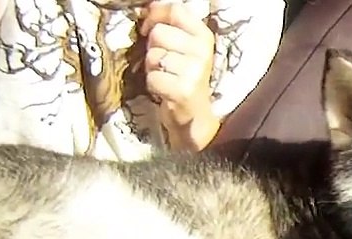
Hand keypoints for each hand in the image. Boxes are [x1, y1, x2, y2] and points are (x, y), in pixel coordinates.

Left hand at [140, 1, 218, 149]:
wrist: (194, 116)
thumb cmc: (183, 77)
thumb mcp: (184, 47)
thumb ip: (170, 24)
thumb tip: (147, 6)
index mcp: (204, 37)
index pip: (176, 9)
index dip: (155, 14)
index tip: (149, 27)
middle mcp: (203, 52)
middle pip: (159, 33)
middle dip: (153, 47)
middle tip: (163, 62)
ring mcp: (194, 72)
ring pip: (153, 56)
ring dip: (152, 68)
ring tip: (166, 76)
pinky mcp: (183, 91)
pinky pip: (152, 77)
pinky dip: (153, 85)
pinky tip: (165, 90)